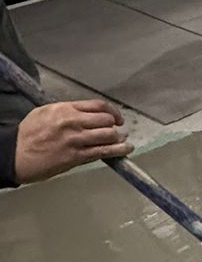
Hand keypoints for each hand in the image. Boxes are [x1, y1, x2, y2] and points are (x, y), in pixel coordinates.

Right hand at [13, 100, 131, 182]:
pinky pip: (103, 152)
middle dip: (115, 125)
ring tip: (122, 141)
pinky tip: (125, 149)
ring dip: (118, 138)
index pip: (98, 105)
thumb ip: (66, 111)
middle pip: (106, 120)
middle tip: (117, 130)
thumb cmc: (27, 135)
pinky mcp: (76, 156)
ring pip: (108, 135)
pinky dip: (118, 150)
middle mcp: (73, 122)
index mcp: (65, 109)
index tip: (116, 117)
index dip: (112, 111)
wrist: (15, 155)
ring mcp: (75, 139)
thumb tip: (83, 114)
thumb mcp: (44, 113)